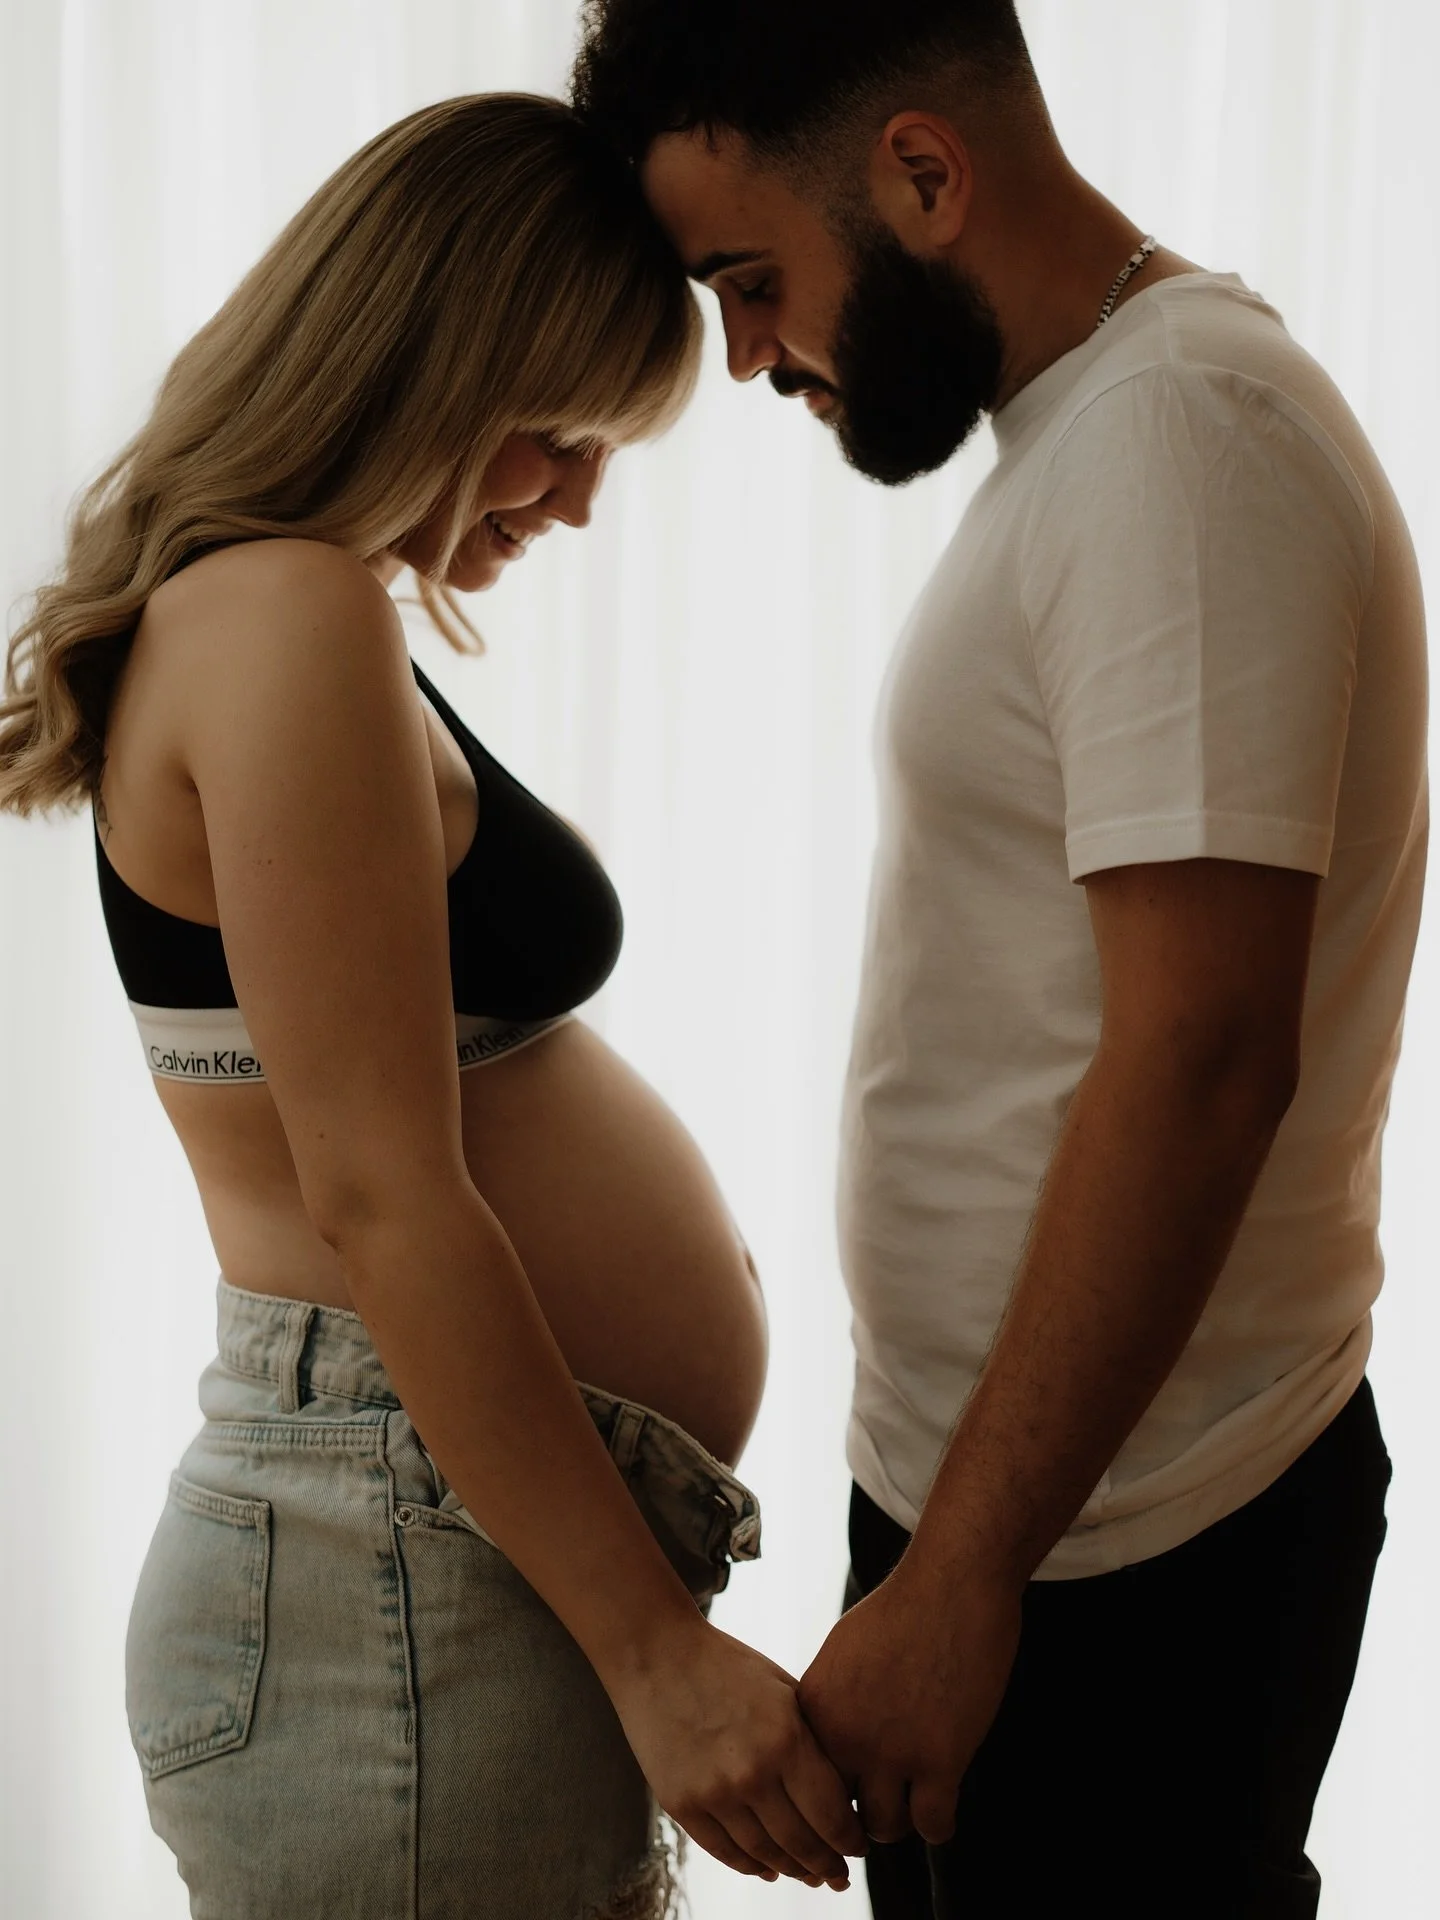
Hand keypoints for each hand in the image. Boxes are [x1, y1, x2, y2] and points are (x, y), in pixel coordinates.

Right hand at [610, 1618, 867, 1887]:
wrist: (657, 1655)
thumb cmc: (728, 1666)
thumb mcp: (783, 1689)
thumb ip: (812, 1738)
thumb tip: (845, 1790)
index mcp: (787, 1738)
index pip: (832, 1815)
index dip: (850, 1841)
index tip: (859, 1848)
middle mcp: (753, 1773)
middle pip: (802, 1843)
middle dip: (827, 1865)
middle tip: (839, 1875)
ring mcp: (714, 1793)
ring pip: (765, 1854)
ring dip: (791, 1870)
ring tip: (808, 1875)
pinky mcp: (681, 1803)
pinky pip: (724, 1852)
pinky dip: (750, 1866)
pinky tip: (767, 1868)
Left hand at [798, 1560, 1021, 1846]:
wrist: (952, 1582)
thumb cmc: (903, 1610)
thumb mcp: (843, 1653)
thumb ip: (831, 1705)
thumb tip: (829, 1750)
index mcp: (815, 1707)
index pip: (802, 1779)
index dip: (822, 1794)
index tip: (843, 1798)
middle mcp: (844, 1734)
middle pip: (835, 1812)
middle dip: (854, 1818)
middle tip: (875, 1812)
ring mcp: (892, 1751)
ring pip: (883, 1827)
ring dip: (899, 1820)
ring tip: (911, 1804)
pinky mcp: (941, 1760)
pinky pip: (933, 1826)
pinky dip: (939, 1823)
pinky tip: (943, 1804)